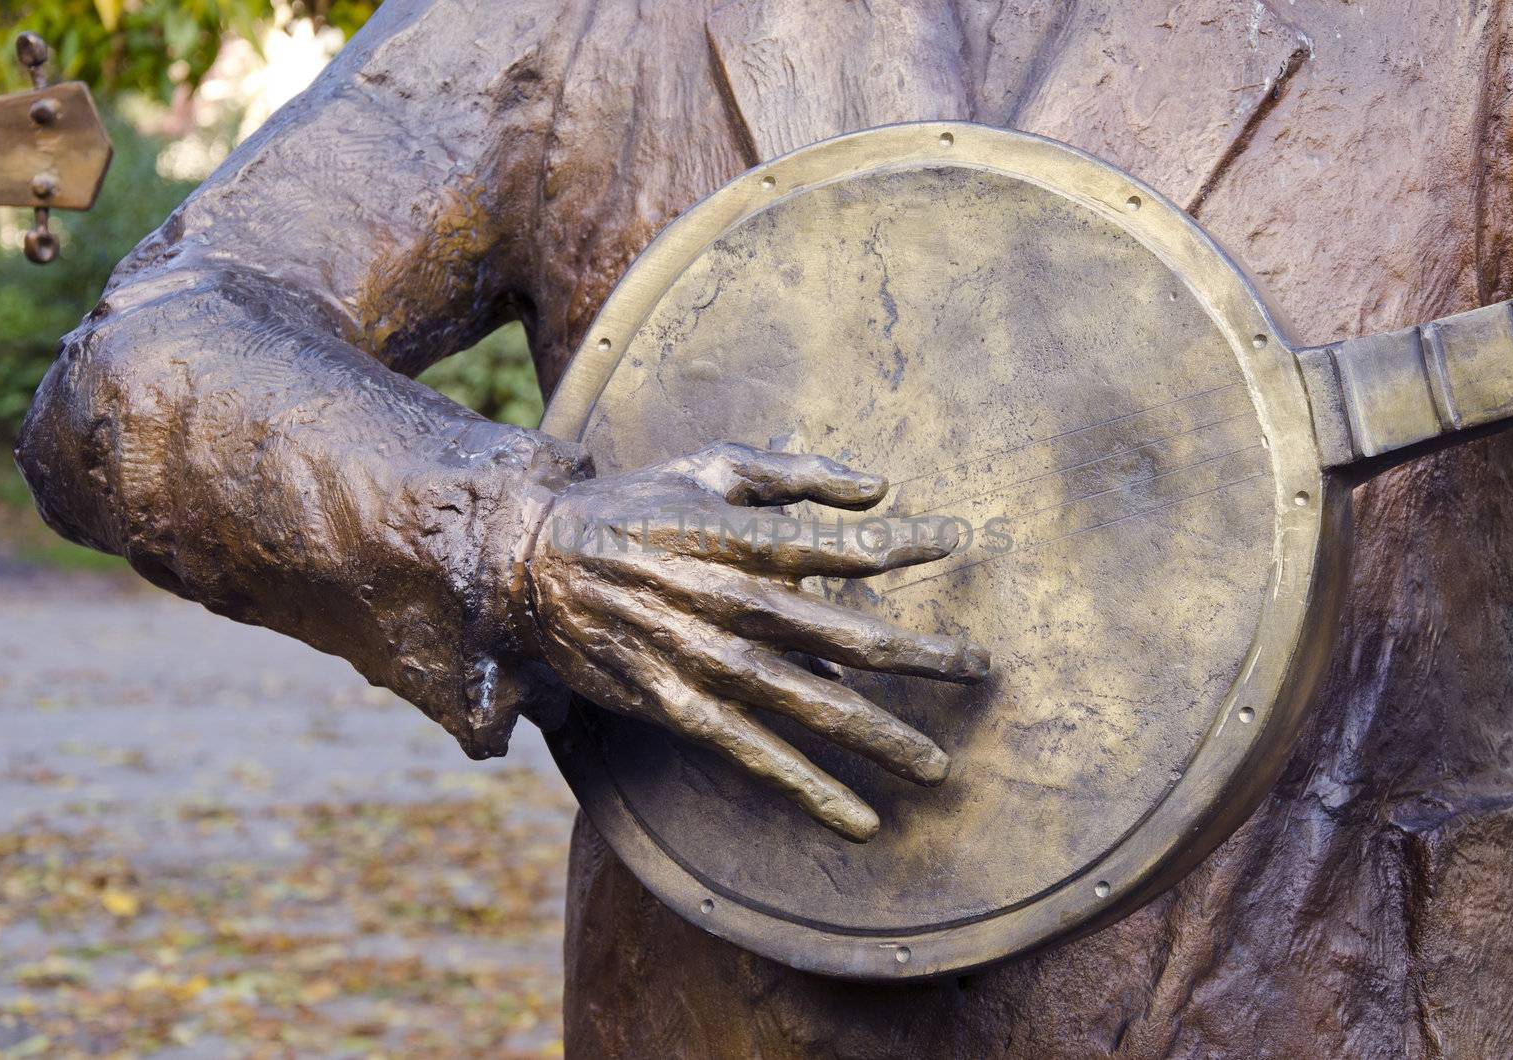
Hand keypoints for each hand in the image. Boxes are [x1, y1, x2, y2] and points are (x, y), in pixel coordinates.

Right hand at [524, 442, 987, 840]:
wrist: (530, 564)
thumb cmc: (632, 506)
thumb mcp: (709, 467)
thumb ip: (794, 470)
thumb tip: (881, 486)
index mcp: (741, 537)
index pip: (842, 547)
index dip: (906, 545)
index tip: (959, 543)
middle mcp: (731, 602)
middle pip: (847, 637)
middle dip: (922, 657)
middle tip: (982, 670)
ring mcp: (705, 661)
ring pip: (811, 706)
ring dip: (881, 738)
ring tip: (936, 765)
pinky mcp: (676, 707)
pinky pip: (754, 756)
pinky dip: (809, 790)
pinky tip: (859, 819)